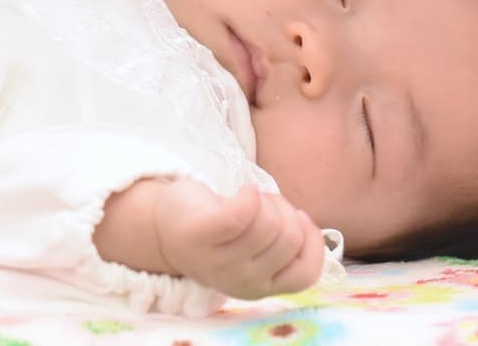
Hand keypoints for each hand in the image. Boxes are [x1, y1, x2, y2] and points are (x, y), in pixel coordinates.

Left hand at [95, 178, 325, 298]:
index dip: (311, 241)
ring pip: (270, 222)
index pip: (306, 273)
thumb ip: (283, 247)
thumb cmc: (220, 232)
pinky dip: (249, 195)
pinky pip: (240, 213)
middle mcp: (241, 281)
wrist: (166, 226)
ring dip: (266, 199)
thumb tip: (311, 228)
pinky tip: (243, 191)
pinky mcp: (202, 233)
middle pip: (289, 237)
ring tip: (250, 199)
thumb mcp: (256, 250)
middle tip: (264, 205)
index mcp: (260, 286)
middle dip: (284, 210)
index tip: (298, 217)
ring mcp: (221, 260)